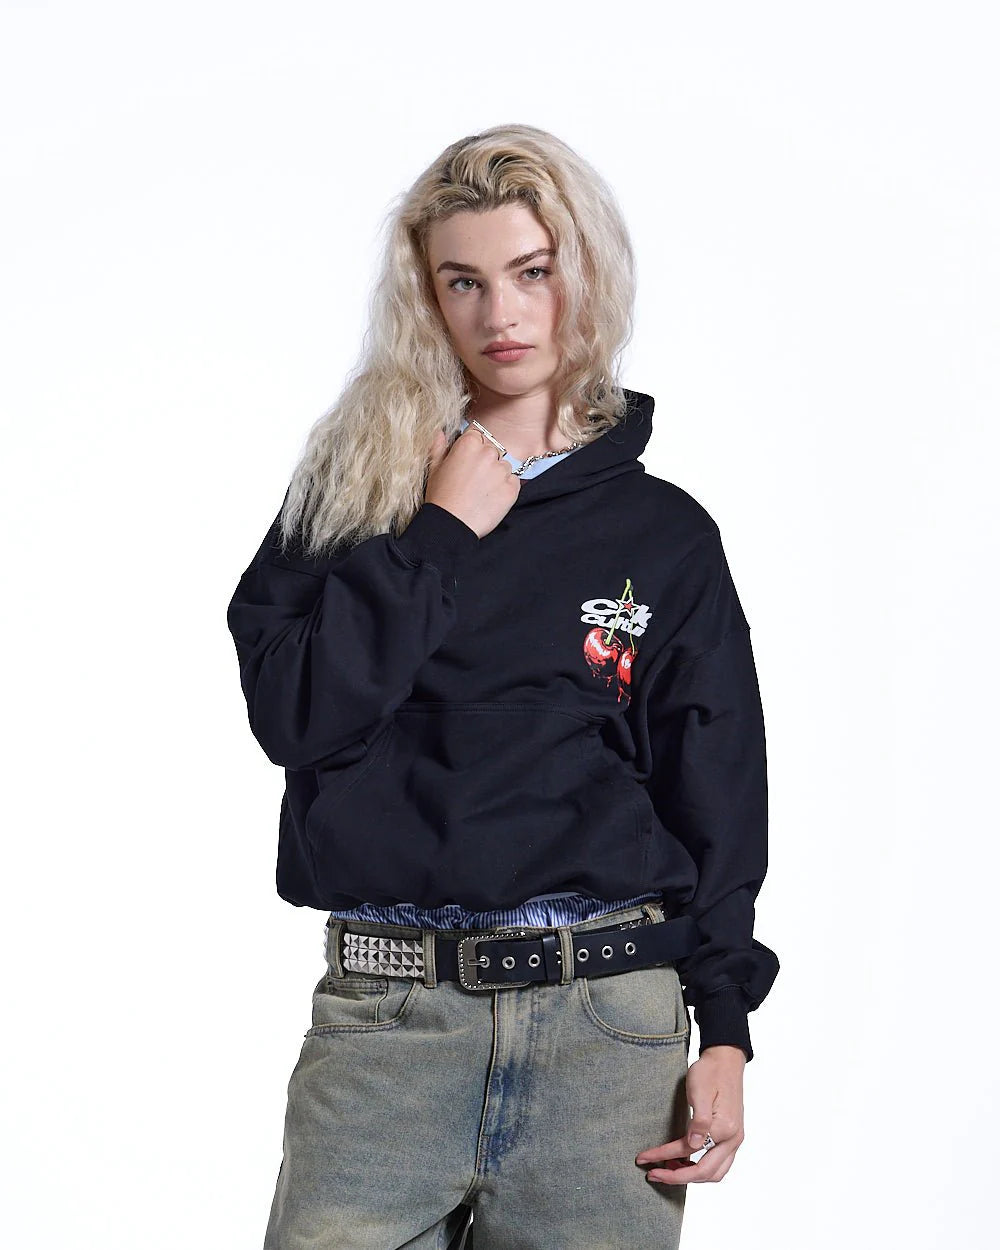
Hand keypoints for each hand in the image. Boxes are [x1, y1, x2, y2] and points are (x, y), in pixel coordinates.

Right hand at [423, 426, 519, 538]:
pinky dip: (505, 488)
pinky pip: (513, 482)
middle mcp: (488, 453)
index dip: (473, 449)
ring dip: (497, 475)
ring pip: (504, 466)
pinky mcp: (512, 488)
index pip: (478, 436)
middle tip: (474, 480)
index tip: (468, 462)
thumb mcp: (434, 468)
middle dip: (486, 461)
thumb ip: (439, 446)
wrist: (451, 524)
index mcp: (469, 443)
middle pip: (493, 450)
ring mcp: (502, 471)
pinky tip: (490, 498)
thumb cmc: (441, 497)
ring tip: (481, 491)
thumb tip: (440, 433)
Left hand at [634, 1046, 745, 1183]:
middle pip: (705, 1173)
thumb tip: (693, 1146)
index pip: (689, 1150)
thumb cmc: (710, 1071)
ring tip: (667, 1170)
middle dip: (676, 1177)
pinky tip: (684, 1162)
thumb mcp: (699, 1090)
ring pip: (714, 1173)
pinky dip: (701, 1169)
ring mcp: (735, 1139)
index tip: (643, 1158)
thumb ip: (699, 1120)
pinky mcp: (731, 1137)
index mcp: (724, 1128)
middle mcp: (733, 1139)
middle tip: (653, 1174)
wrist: (726, 1060)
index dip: (663, 1156)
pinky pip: (718, 1164)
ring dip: (691, 1176)